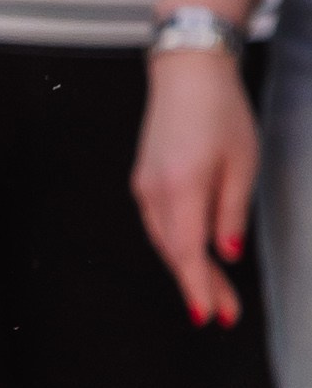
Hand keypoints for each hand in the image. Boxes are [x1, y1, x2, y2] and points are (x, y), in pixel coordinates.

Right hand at [134, 43, 258, 326]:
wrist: (187, 72)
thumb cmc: (220, 110)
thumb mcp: (242, 162)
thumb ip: (231, 211)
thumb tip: (226, 252)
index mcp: (182, 186)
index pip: (187, 250)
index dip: (197, 286)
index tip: (208, 314)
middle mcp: (155, 192)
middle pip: (174, 252)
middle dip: (199, 284)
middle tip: (225, 311)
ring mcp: (144, 187)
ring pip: (165, 240)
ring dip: (188, 267)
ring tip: (216, 290)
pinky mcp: (144, 181)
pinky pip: (160, 224)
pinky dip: (177, 244)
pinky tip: (197, 254)